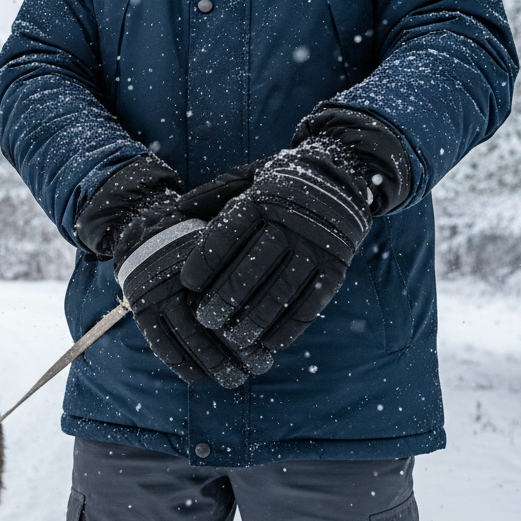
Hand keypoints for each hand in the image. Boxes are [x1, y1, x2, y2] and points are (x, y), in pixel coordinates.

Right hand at [112, 198, 254, 387]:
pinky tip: (199, 378)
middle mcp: (184, 278)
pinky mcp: (143, 309)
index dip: (254, 327)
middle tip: (258, 368)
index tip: (271, 346)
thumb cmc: (197, 241)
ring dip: (214, 365)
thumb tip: (291, 281)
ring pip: (190, 339)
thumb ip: (247, 256)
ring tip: (234, 379)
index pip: (235, 301)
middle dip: (240, 352)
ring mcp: (159, 294)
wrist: (146, 233)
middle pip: (216, 324)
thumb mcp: (224, 236)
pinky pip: (162, 345)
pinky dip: (182, 365)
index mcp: (209, 259)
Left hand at [179, 142, 372, 361]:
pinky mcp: (335, 270)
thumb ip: (215, 194)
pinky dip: (287, 329)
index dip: (203, 264)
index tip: (188, 285)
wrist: (342, 179)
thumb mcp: (248, 177)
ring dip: (252, 321)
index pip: (226, 237)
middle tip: (206, 319)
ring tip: (232, 338)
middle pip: (249, 270)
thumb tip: (178, 210)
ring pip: (278, 293)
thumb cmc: (280, 185)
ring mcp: (315, 249)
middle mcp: (289, 225)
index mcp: (261, 201)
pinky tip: (267, 343)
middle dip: (223, 299)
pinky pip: (309, 306)